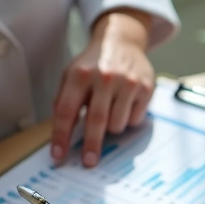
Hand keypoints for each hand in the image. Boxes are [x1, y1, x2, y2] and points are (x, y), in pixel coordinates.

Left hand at [50, 10, 154, 167]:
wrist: (122, 41)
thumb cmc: (93, 64)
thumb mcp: (72, 75)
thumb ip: (64, 101)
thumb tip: (62, 134)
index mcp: (79, 75)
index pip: (66, 111)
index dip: (61, 136)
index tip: (58, 155)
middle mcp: (104, 77)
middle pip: (96, 121)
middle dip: (91, 145)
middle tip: (89, 162)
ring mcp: (127, 82)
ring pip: (118, 124)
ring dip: (112, 127)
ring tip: (110, 111)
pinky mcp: (146, 87)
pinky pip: (135, 119)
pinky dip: (128, 119)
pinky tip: (125, 104)